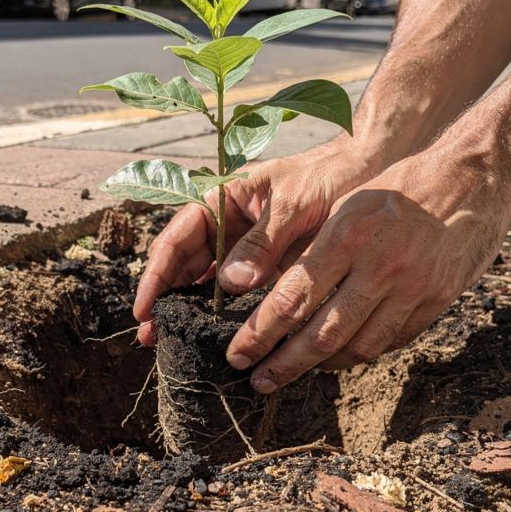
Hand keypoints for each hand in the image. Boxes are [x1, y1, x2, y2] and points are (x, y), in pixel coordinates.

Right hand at [133, 140, 380, 345]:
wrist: (365, 172)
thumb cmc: (327, 176)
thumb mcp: (293, 204)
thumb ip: (262, 242)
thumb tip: (230, 283)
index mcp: (223, 198)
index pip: (178, 236)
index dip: (157, 272)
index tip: (145, 305)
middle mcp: (227, 222)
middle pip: (184, 262)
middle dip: (165, 296)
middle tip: (149, 335)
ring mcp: (245, 245)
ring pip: (205, 279)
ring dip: (187, 306)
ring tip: (168, 339)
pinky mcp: (265, 264)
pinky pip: (236, 290)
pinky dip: (221, 310)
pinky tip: (210, 332)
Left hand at [225, 151, 510, 392]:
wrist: (473, 180)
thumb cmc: (400, 190)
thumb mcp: (349, 205)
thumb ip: (314, 252)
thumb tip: (274, 297)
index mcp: (348, 236)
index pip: (293, 298)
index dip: (261, 333)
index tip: (238, 353)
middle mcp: (379, 267)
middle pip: (322, 334)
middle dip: (284, 364)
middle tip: (258, 380)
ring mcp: (412, 289)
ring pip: (357, 348)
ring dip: (321, 366)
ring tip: (296, 370)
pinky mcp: (436, 303)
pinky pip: (390, 342)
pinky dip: (360, 353)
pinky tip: (340, 355)